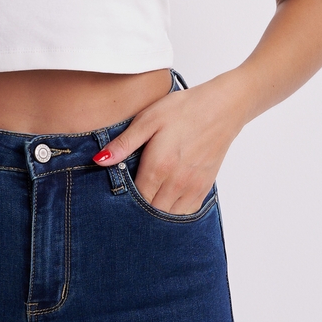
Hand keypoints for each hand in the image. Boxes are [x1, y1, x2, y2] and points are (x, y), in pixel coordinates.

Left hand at [92, 77, 243, 214]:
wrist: (221, 107)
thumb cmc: (183, 109)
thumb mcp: (148, 119)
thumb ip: (124, 143)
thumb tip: (99, 160)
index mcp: (159, 166)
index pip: (135, 198)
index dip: (123, 199)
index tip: (116, 192)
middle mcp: (176, 182)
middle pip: (151, 211)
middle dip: (137, 208)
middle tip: (128, 197)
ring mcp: (193, 187)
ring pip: (168, 215)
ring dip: (156, 212)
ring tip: (146, 198)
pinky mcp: (205, 187)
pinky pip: (186, 212)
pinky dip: (174, 211)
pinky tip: (166, 199)